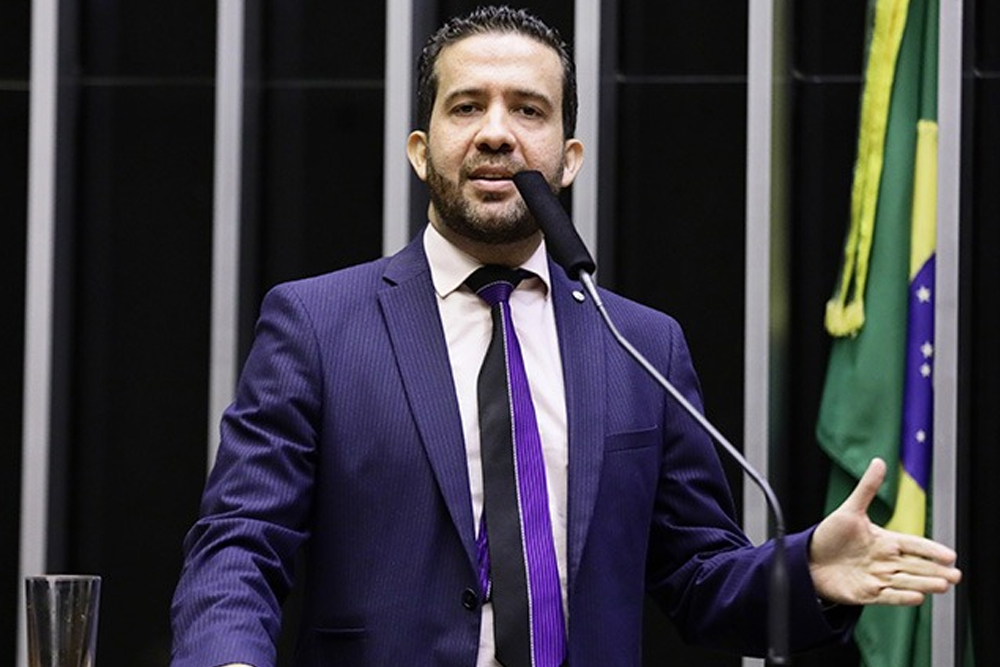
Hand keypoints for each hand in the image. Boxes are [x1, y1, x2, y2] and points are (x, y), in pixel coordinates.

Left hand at [809, 457, 961, 605]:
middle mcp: (884, 561)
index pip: (914, 545)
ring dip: (925, 583)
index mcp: (884, 541)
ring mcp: (877, 578)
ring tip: (942, 585)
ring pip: (906, 581)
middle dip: (936, 570)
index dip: (931, 550)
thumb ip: (867, 488)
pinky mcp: (866, 593)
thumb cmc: (829, 535)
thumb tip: (879, 462)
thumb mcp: (850, 510)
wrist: (808, 560)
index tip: (950, 555)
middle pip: (916, 566)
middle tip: (955, 575)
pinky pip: (888, 596)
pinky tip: (917, 597)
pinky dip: (902, 597)